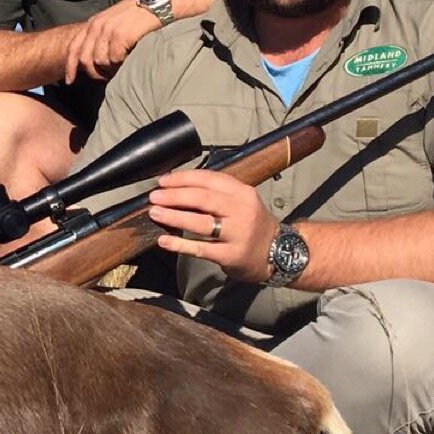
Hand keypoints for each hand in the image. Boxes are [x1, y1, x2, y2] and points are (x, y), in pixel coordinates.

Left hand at [62, 0, 160, 83]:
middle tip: (106, 77)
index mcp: (94, 23)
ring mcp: (109, 30)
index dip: (70, 66)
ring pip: (100, 61)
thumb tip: (96, 60)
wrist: (159, 2)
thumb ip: (102, 36)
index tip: (70, 81)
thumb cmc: (141, 14)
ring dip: (110, 68)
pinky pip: (114, 59)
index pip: (74, 47)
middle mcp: (98, 26)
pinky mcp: (121, 35)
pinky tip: (130, 57)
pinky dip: (121, 63)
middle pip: (85, 59)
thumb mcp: (115, 21)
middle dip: (94, 73)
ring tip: (122, 64)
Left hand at [147, 169, 280, 282]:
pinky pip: (201, 249)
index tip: (162, 181)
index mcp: (242, 192)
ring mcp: (237, 234)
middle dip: (174, 196)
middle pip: (202, 199)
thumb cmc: (251, 223)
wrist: (280, 252)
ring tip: (155, 213)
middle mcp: (242, 211)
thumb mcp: (241, 201)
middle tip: (154, 197)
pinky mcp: (231, 255)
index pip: (208, 179)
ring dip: (173, 217)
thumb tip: (176, 186)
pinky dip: (179, 245)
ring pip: (200, 223)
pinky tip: (163, 241)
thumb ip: (214, 192)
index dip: (182, 179)